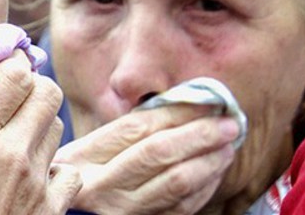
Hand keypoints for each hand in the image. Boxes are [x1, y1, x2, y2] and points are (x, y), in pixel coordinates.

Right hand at [0, 50, 81, 213]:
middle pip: (46, 91)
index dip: (10, 62)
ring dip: (39, 122)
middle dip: (30, 86)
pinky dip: (56, 165)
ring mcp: (36, 182)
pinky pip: (70, 170)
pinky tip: (30, 174)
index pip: (15, 73)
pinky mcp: (51, 209)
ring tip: (13, 135)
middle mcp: (11, 153)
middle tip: (8, 97)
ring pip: (57, 126)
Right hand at [54, 105, 238, 214]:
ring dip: (209, 161)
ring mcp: (123, 209)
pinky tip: (215, 170)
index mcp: (88, 155)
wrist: (75, 208)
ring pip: (176, 182)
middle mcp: (103, 184)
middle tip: (228, 124)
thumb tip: (186, 103)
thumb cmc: (86, 170)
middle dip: (199, 135)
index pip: (138, 127)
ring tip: (228, 145)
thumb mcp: (94, 145)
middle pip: (158, 152)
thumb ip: (133, 127)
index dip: (177, 112)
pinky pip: (182, 206)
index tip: (207, 101)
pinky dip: (205, 186)